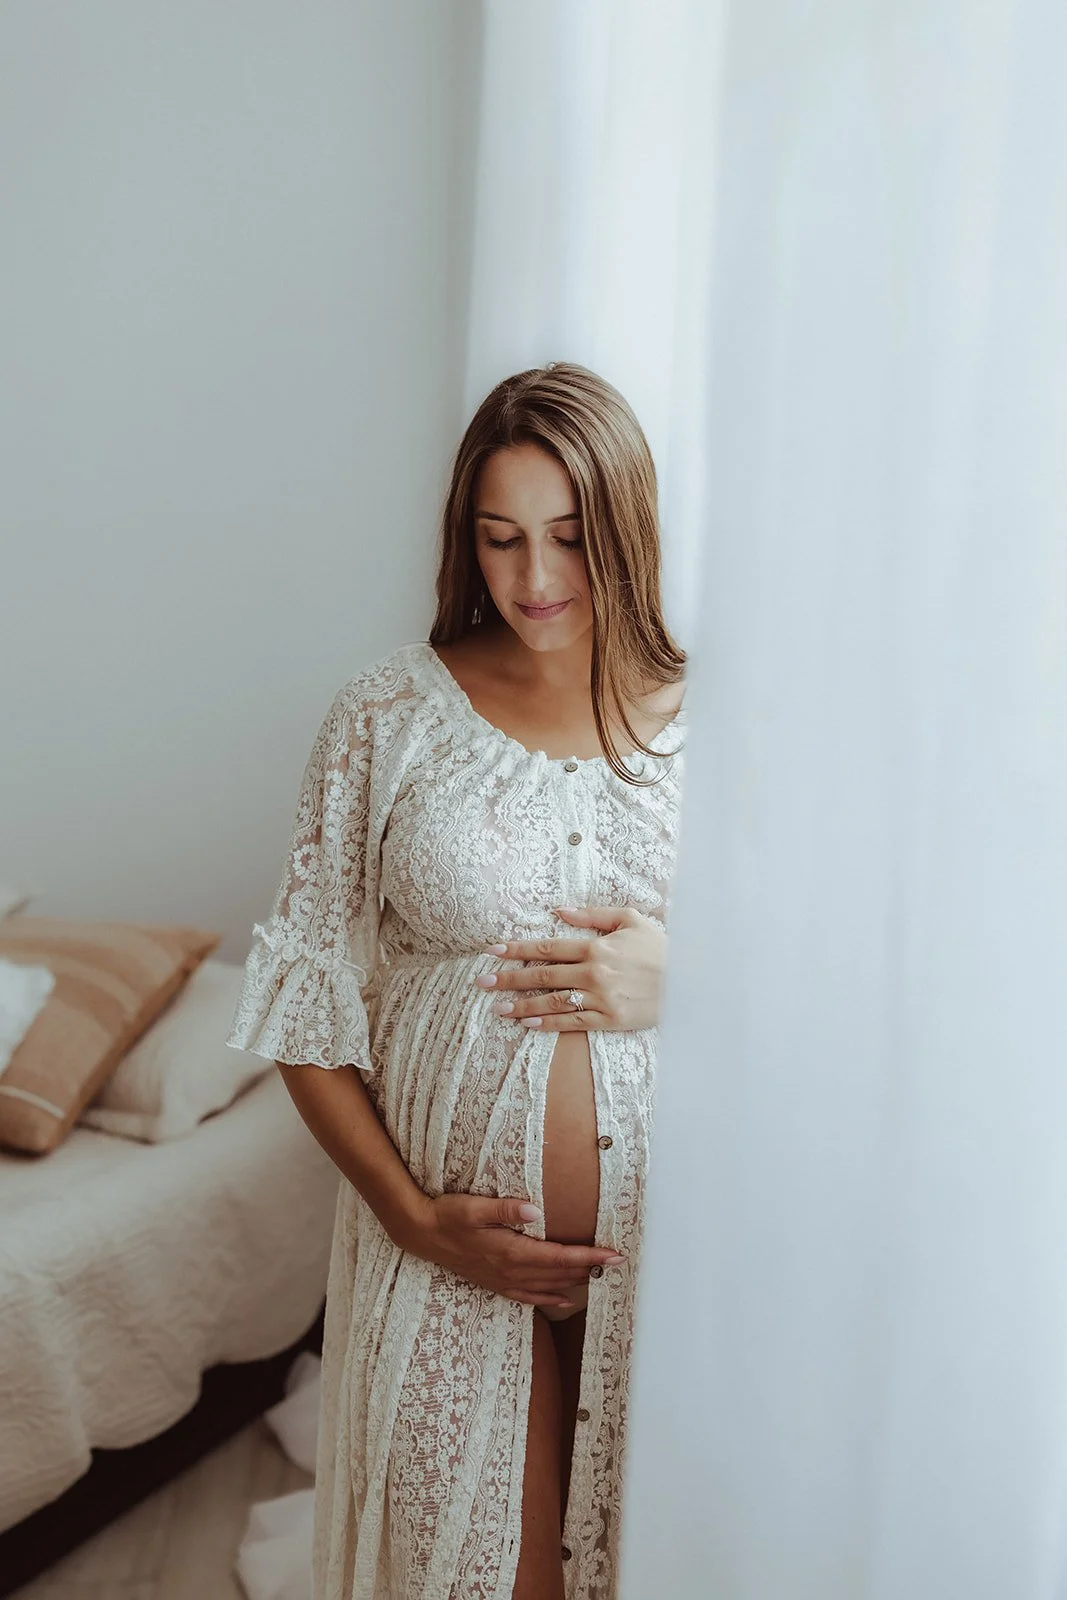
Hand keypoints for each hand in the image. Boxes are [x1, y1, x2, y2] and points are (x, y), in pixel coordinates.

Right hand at [402, 1192, 625, 1309]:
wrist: (421, 1233)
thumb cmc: (449, 1215)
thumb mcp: (475, 1207)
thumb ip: (506, 1209)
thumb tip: (536, 1211)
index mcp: (511, 1252)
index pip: (559, 1256)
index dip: (588, 1256)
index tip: (613, 1254)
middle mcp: (511, 1271)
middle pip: (559, 1273)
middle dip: (590, 1269)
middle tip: (618, 1263)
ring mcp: (503, 1280)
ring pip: (548, 1287)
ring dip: (574, 1283)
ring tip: (599, 1278)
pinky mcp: (495, 1282)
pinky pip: (528, 1296)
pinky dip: (549, 1299)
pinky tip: (563, 1300)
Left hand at [473, 906, 666, 1031]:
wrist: (692, 982)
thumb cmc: (660, 948)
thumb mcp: (630, 920)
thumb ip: (593, 915)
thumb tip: (560, 910)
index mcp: (596, 947)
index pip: (547, 946)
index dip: (517, 948)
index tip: (492, 951)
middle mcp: (594, 973)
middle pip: (542, 975)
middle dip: (509, 978)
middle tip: (482, 982)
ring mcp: (600, 999)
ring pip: (552, 1002)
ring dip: (521, 1005)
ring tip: (497, 1008)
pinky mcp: (609, 1020)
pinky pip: (572, 1023)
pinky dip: (548, 1023)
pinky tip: (527, 1023)